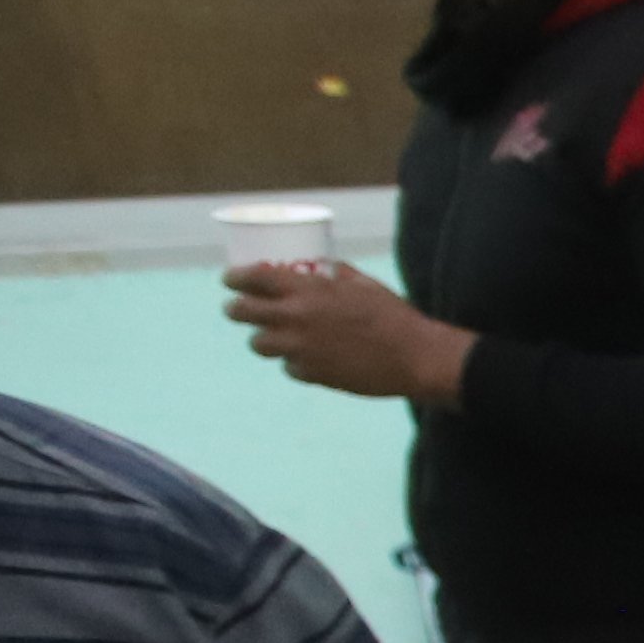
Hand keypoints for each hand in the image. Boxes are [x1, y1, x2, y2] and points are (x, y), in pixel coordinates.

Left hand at [223, 257, 471, 406]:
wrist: (413, 358)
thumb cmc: (394, 316)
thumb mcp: (364, 285)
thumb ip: (339, 275)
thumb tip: (327, 268)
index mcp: (307, 290)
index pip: (254, 278)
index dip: (235, 277)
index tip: (229, 279)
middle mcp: (295, 318)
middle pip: (242, 312)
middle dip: (235, 308)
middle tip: (237, 308)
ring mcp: (300, 348)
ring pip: (258, 343)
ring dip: (262, 338)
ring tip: (271, 337)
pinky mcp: (311, 374)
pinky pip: (289, 367)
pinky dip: (294, 361)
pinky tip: (308, 358)